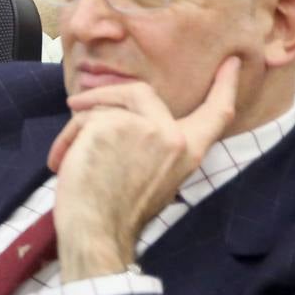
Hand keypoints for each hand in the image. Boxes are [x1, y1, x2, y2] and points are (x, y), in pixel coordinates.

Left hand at [49, 57, 239, 281]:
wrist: (98, 232)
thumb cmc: (115, 213)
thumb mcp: (152, 176)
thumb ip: (152, 144)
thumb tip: (123, 114)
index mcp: (189, 151)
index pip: (216, 113)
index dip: (225, 86)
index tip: (231, 62)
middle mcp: (174, 136)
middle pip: (140, 92)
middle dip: (106, 95)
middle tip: (76, 104)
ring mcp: (146, 127)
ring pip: (103, 107)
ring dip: (77, 130)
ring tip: (67, 157)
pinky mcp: (114, 124)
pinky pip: (83, 117)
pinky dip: (67, 138)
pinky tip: (63, 163)